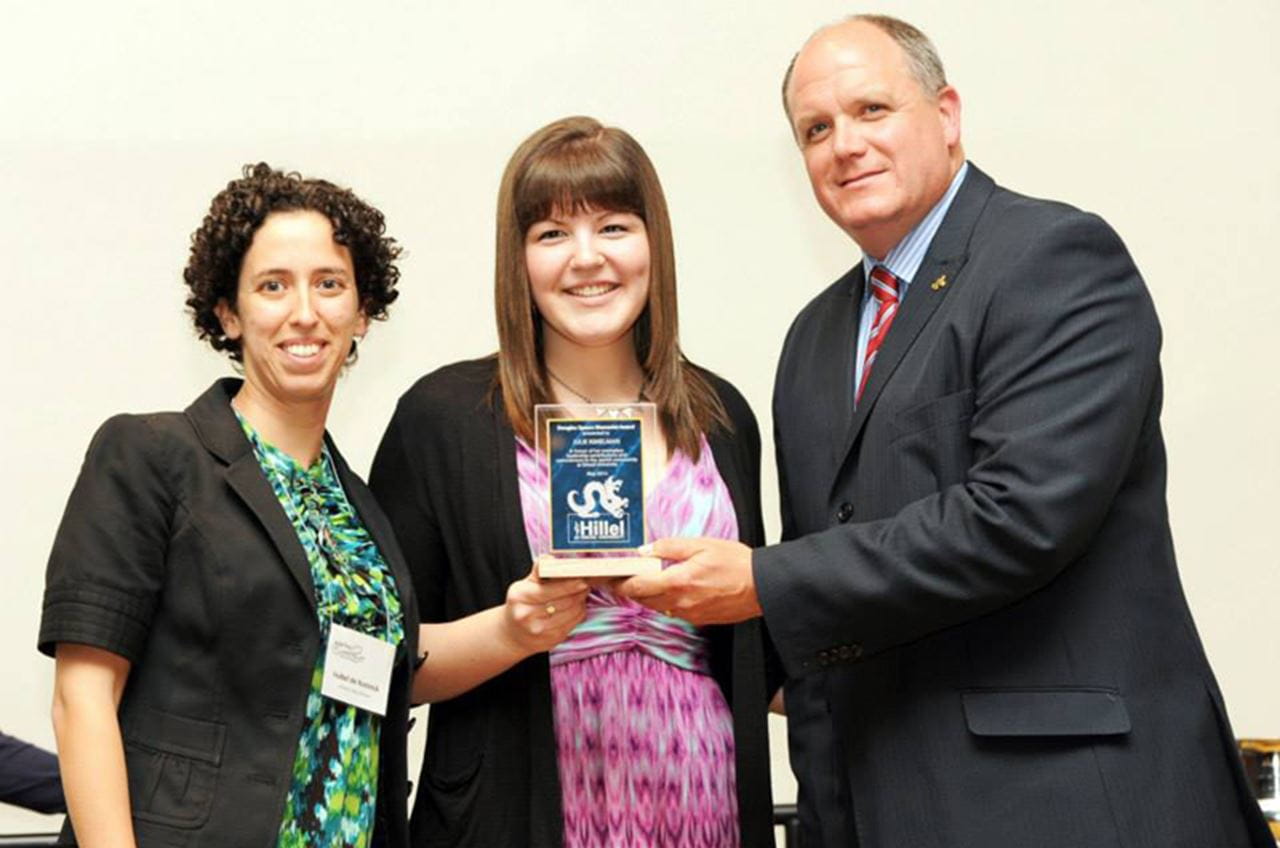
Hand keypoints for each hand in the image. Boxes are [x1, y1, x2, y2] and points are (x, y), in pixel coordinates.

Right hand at [500, 562, 589, 654]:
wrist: (512, 634)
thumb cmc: (521, 604)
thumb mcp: (524, 585)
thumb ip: (539, 572)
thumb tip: (550, 559)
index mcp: (520, 597)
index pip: (550, 589)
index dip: (569, 585)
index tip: (582, 579)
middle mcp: (527, 615)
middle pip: (564, 601)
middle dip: (579, 592)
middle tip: (586, 584)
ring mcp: (539, 630)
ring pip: (572, 613)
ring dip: (580, 602)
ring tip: (581, 595)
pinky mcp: (550, 641)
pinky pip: (572, 624)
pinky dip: (578, 614)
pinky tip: (576, 608)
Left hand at [617, 537, 761, 625]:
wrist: (762, 586)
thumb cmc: (736, 563)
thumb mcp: (701, 545)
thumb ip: (670, 547)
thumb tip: (646, 550)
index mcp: (678, 581)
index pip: (636, 586)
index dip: (618, 583)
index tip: (606, 578)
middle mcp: (680, 602)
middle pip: (642, 600)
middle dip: (629, 589)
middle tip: (618, 578)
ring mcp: (689, 613)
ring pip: (656, 607)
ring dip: (646, 595)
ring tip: (642, 581)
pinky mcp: (699, 619)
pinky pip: (672, 611)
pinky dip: (664, 601)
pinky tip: (669, 589)